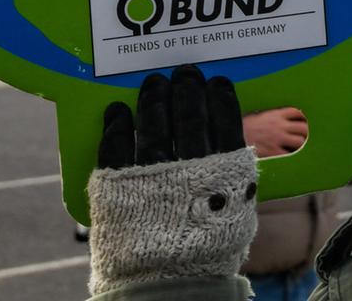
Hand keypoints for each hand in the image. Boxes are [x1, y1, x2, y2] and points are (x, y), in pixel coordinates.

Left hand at [88, 65, 260, 293]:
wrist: (166, 285)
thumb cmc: (205, 251)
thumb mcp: (235, 214)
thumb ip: (232, 178)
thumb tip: (227, 144)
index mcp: (225, 175)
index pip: (225, 122)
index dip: (220, 98)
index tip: (216, 82)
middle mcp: (190, 169)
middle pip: (189, 117)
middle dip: (187, 90)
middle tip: (184, 72)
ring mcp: (151, 175)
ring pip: (154, 125)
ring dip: (154, 100)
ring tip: (154, 84)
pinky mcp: (116, 186)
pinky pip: (116, 146)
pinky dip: (118, 126)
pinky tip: (119, 111)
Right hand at [243, 107, 309, 157]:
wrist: (231, 136)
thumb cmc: (241, 127)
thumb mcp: (256, 116)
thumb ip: (269, 117)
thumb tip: (275, 120)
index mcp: (275, 115)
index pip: (296, 112)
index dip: (302, 117)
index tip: (304, 121)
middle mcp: (280, 126)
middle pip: (303, 127)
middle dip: (306, 132)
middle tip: (306, 136)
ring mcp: (278, 139)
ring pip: (300, 141)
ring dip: (302, 144)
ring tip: (300, 147)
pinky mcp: (274, 152)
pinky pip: (289, 155)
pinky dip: (291, 156)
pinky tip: (291, 158)